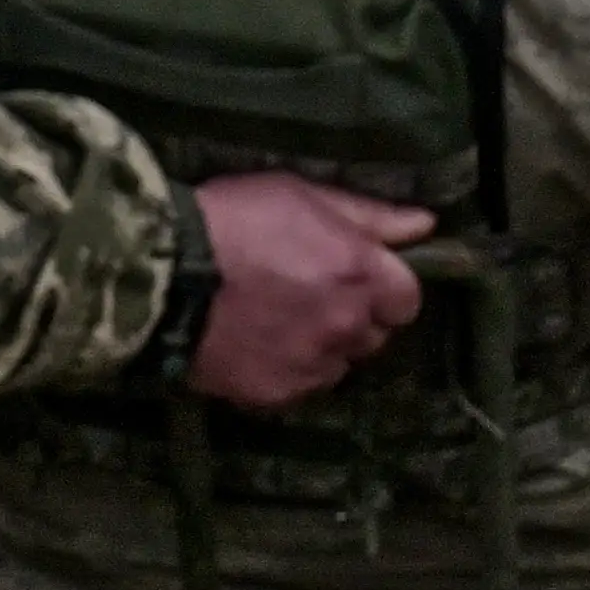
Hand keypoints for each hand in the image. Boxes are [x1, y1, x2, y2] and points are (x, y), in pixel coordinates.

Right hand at [187, 172, 433, 411]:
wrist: (163, 275)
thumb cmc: (233, 219)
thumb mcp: (302, 194)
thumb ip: (371, 216)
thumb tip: (426, 224)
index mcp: (362, 275)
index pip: (408, 299)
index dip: (385, 287)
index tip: (355, 275)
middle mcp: (347, 327)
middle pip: (374, 335)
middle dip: (355, 317)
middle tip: (311, 295)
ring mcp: (312, 366)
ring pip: (338, 364)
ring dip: (324, 347)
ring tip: (281, 323)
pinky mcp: (276, 395)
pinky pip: (300, 387)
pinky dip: (289, 371)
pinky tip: (259, 346)